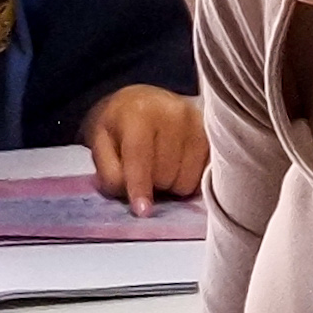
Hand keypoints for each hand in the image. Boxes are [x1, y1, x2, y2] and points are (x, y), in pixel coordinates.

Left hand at [81, 84, 209, 206]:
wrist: (143, 101)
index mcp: (139, 114)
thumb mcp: (100, 145)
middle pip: (165, 175)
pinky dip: (190, 180)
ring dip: (172, 185)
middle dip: (153, 185)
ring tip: (163, 168)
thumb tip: (137, 202)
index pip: (140, 157)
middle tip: (146, 173)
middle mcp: (173, 113)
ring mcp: (197, 123)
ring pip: (187, 181)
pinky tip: (180, 166)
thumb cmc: (118, 126)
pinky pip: (205, 176)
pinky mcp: (212, 134)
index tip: (143, 211)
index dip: (140, 187)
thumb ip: (111, 173)